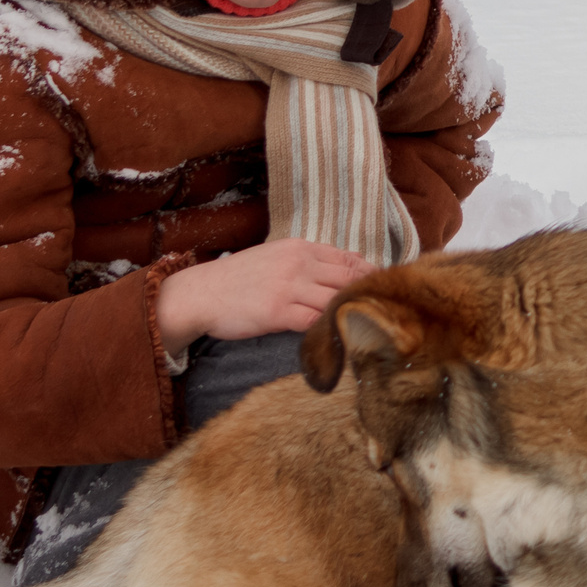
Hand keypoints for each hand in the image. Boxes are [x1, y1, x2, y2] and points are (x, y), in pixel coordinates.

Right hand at [155, 239, 378, 354]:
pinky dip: (329, 330)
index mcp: (299, 248)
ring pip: (335, 300)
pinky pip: (315, 322)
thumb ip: (313, 260)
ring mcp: (288, 287)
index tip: (384, 290)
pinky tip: (340, 338)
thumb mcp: (276, 257)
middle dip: (367, 296)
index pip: (348, 260)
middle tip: (384, 313)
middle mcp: (298, 264)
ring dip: (351, 314)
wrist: (201, 294)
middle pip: (348, 279)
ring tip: (367, 329)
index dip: (370, 276)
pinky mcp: (278, 312)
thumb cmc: (239, 278)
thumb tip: (354, 262)